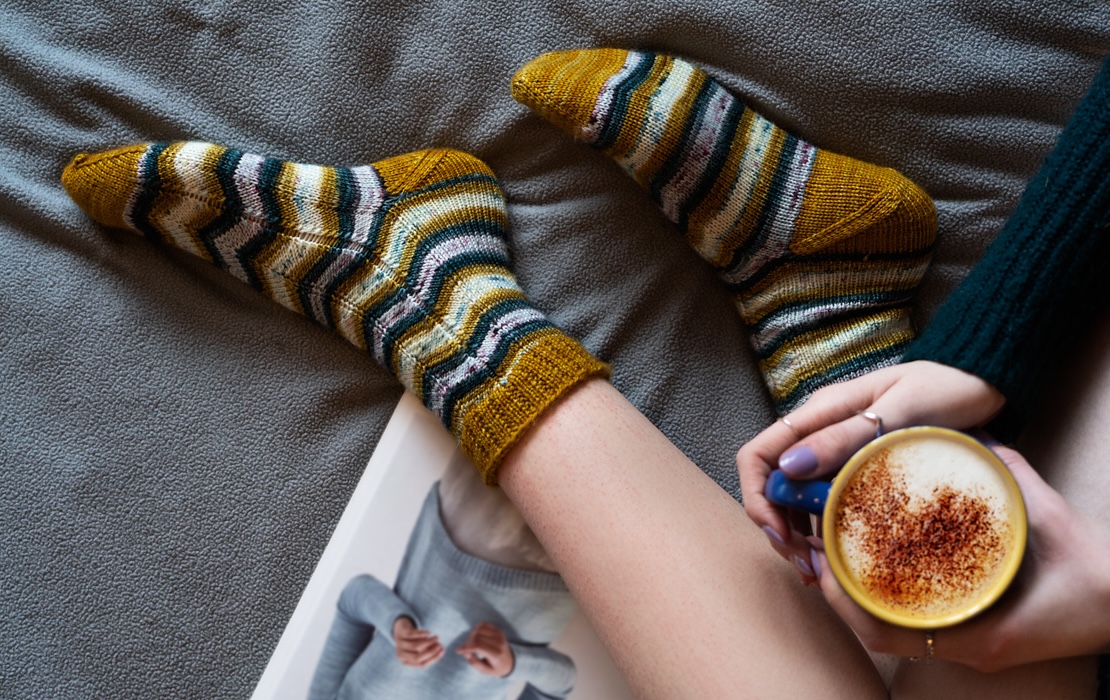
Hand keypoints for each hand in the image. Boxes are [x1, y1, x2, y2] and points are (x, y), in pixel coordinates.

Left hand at [392, 616, 444, 667]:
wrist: (401, 628)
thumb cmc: (413, 641)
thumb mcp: (420, 648)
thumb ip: (430, 650)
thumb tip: (441, 649)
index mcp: (406, 661)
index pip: (422, 664)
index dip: (433, 658)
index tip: (443, 651)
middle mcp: (401, 655)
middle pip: (417, 657)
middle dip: (431, 652)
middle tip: (440, 645)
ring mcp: (399, 644)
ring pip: (415, 646)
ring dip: (428, 642)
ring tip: (437, 637)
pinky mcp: (400, 633)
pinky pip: (411, 635)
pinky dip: (421, 634)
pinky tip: (429, 633)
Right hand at [456, 622, 514, 677]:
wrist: (509, 662)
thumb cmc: (495, 667)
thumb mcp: (485, 671)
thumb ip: (474, 662)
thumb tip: (465, 652)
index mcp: (496, 654)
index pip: (478, 646)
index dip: (466, 647)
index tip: (458, 651)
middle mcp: (499, 643)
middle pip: (477, 637)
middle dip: (467, 643)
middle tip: (465, 650)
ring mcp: (499, 635)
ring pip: (479, 629)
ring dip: (471, 636)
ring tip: (471, 644)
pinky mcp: (498, 630)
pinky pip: (483, 624)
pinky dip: (476, 629)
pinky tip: (475, 637)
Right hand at [736, 361, 1004, 571]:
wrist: (978, 382)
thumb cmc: (945, 389)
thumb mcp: (900, 410)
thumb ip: (846, 436)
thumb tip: (789, 466)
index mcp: (820, 413)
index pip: (758, 453)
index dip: (757, 496)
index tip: (780, 533)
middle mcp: (818, 432)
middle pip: (771, 483)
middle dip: (777, 526)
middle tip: (805, 565)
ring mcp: (835, 451)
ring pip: (793, 498)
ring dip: (796, 535)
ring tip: (818, 571)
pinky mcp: (855, 468)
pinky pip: (823, 502)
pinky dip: (821, 532)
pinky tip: (834, 558)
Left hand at [809, 444, 1109, 670]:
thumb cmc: (1092, 567)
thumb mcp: (1042, 513)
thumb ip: (999, 471)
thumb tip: (964, 433)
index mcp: (979, 632)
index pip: (885, 630)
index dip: (844, 598)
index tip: (821, 561)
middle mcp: (968, 648)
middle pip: (880, 635)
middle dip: (840, 595)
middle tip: (815, 550)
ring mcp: (971, 649)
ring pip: (893, 636)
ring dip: (858, 600)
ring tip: (832, 556)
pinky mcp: (977, 642)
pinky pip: (917, 631)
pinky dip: (885, 603)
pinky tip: (871, 572)